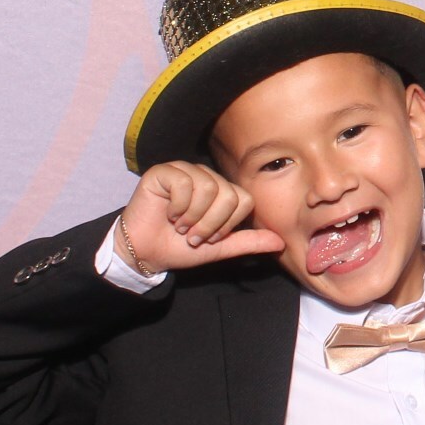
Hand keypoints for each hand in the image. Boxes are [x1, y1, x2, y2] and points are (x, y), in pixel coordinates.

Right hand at [115, 162, 284, 274]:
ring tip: (180, 225)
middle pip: (228, 194)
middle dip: (210, 224)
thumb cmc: (179, 248)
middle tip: (192, 233)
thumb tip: (279, 242)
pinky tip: (168, 213)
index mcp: (222, 191)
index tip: (210, 237)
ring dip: (192, 217)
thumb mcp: (220, 248)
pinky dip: (177, 206)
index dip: (228, 225)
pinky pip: (184, 183)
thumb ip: (249, 242)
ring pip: (208, 188)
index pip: (244, 200)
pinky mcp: (164, 171)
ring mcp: (185, 171)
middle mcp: (206, 177)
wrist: (146, 252)